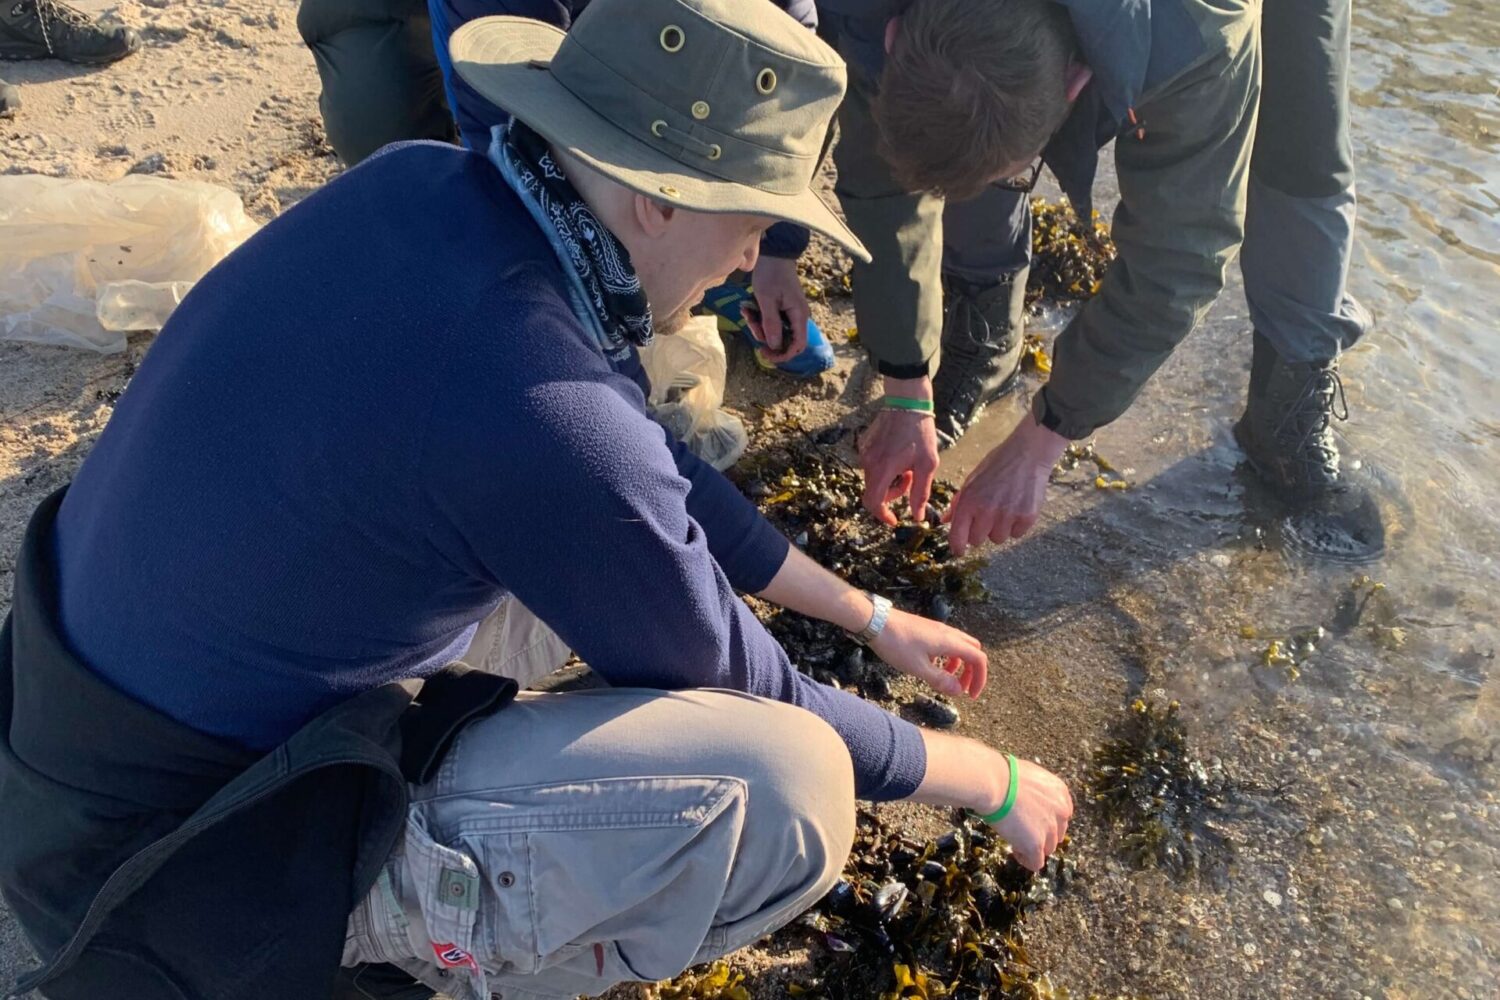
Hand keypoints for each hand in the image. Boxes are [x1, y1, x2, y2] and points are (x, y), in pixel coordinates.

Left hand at [748, 255, 811, 361]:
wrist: (773, 254)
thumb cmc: (771, 274)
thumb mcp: (767, 300)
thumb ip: (771, 323)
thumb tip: (774, 346)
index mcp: (799, 315)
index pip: (798, 345)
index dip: (783, 354)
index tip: (765, 354)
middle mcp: (797, 317)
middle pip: (783, 340)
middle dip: (764, 336)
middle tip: (750, 323)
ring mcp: (788, 313)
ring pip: (773, 331)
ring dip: (757, 325)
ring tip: (746, 310)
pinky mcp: (780, 308)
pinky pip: (769, 321)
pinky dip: (758, 317)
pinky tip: (747, 307)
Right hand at [858, 377, 939, 525]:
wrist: (907, 401)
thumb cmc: (920, 432)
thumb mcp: (927, 465)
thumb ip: (920, 493)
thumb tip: (917, 517)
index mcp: (882, 469)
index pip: (873, 502)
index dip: (882, 515)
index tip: (894, 520)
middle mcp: (868, 462)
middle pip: (874, 491)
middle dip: (892, 494)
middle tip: (910, 482)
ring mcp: (864, 452)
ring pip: (874, 479)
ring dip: (890, 481)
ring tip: (908, 467)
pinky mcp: (865, 444)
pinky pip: (873, 465)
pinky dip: (885, 469)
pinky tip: (900, 456)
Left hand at [868, 607, 987, 698]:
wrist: (875, 621)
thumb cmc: (895, 644)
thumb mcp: (918, 668)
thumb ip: (940, 680)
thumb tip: (959, 691)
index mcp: (949, 642)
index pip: (978, 658)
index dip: (980, 678)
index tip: (971, 695)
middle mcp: (947, 632)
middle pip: (973, 650)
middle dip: (972, 671)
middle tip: (961, 687)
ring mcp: (937, 629)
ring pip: (960, 645)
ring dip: (959, 664)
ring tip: (945, 679)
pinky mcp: (927, 628)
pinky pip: (946, 642)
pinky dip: (947, 656)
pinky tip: (931, 665)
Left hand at [944, 415, 1068, 554]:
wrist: (1028, 454)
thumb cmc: (996, 465)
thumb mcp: (972, 480)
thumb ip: (958, 503)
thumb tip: (944, 521)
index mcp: (969, 501)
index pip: (958, 537)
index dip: (957, 547)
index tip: (959, 550)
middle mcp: (987, 511)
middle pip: (977, 541)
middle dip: (980, 532)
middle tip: (987, 515)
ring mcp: (1008, 515)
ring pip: (998, 539)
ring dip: (999, 529)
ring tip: (1004, 508)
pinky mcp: (1027, 517)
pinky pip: (1017, 534)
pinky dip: (1017, 525)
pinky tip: (1017, 507)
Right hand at [982, 756, 1072, 871]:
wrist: (994, 783)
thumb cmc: (1004, 775)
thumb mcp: (1031, 776)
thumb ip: (1038, 792)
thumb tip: (1030, 801)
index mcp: (1060, 793)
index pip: (1062, 816)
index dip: (1046, 821)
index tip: (1031, 820)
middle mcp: (1061, 812)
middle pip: (1056, 834)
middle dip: (1040, 834)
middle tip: (1021, 829)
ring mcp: (1050, 829)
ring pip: (1047, 849)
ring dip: (1033, 847)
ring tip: (1015, 838)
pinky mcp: (1036, 844)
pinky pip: (1036, 863)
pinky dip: (1026, 860)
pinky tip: (1014, 849)